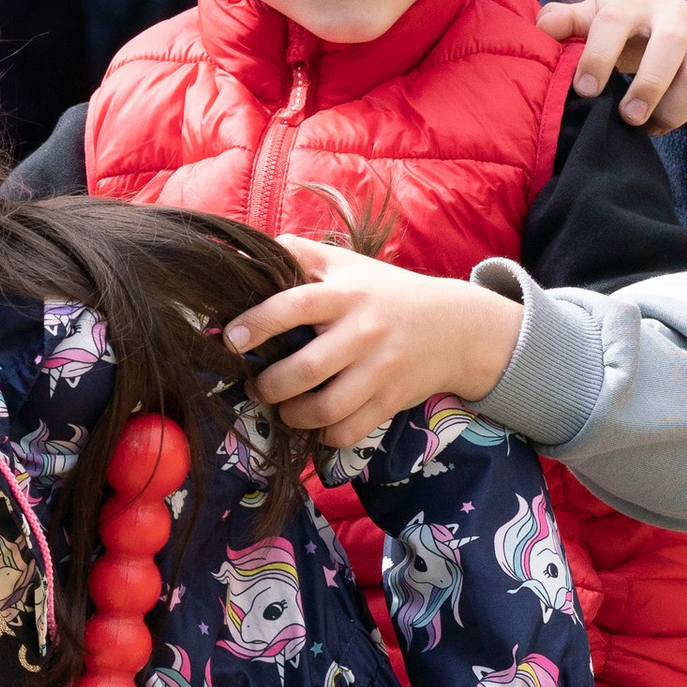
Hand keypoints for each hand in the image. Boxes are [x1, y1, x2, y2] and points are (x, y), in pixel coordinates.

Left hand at [223, 242, 519, 444]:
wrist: (455, 326)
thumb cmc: (384, 292)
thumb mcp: (347, 263)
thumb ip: (298, 254)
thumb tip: (243, 251)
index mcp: (347, 293)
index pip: (297, 305)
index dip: (259, 322)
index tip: (231, 339)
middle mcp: (363, 332)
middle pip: (306, 369)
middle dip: (269, 385)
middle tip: (256, 386)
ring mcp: (380, 370)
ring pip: (326, 408)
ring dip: (292, 416)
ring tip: (283, 408)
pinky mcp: (391, 400)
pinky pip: (349, 431)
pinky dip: (325, 435)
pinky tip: (317, 424)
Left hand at [538, 0, 686, 131]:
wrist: (680, 8)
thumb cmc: (628, 23)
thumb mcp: (596, 16)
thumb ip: (567, 23)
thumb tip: (542, 29)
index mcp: (633, 4)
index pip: (613, 23)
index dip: (597, 56)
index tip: (585, 90)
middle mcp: (675, 14)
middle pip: (670, 46)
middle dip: (648, 88)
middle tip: (629, 118)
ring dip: (675, 110)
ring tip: (651, 125)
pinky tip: (678, 117)